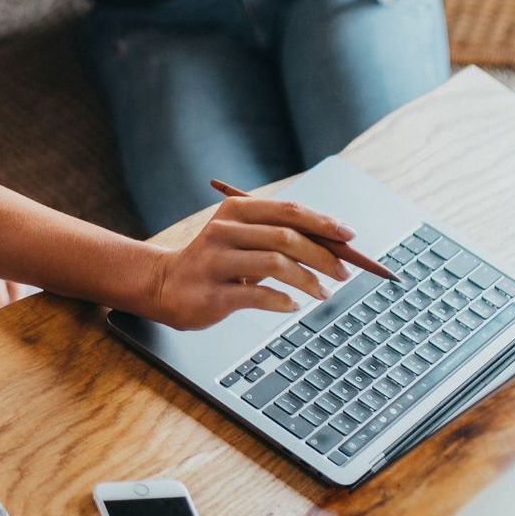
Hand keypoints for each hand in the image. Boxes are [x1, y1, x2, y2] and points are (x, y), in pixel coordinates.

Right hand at [144, 195, 354, 330]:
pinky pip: (258, 295)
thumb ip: (279, 236)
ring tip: (322, 293)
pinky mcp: (212, 292)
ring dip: (308, 280)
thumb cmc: (215, 262)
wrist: (165, 285)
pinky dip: (283, 301)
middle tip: (342, 274)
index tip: (349, 236)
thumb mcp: (243, 239)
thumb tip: (334, 245)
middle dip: (322, 256)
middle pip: (286, 237)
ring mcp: (216, 261)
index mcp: (235, 211)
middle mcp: (224, 230)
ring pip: (275, 264)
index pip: (288, 210)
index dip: (323, 222)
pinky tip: (292, 305)